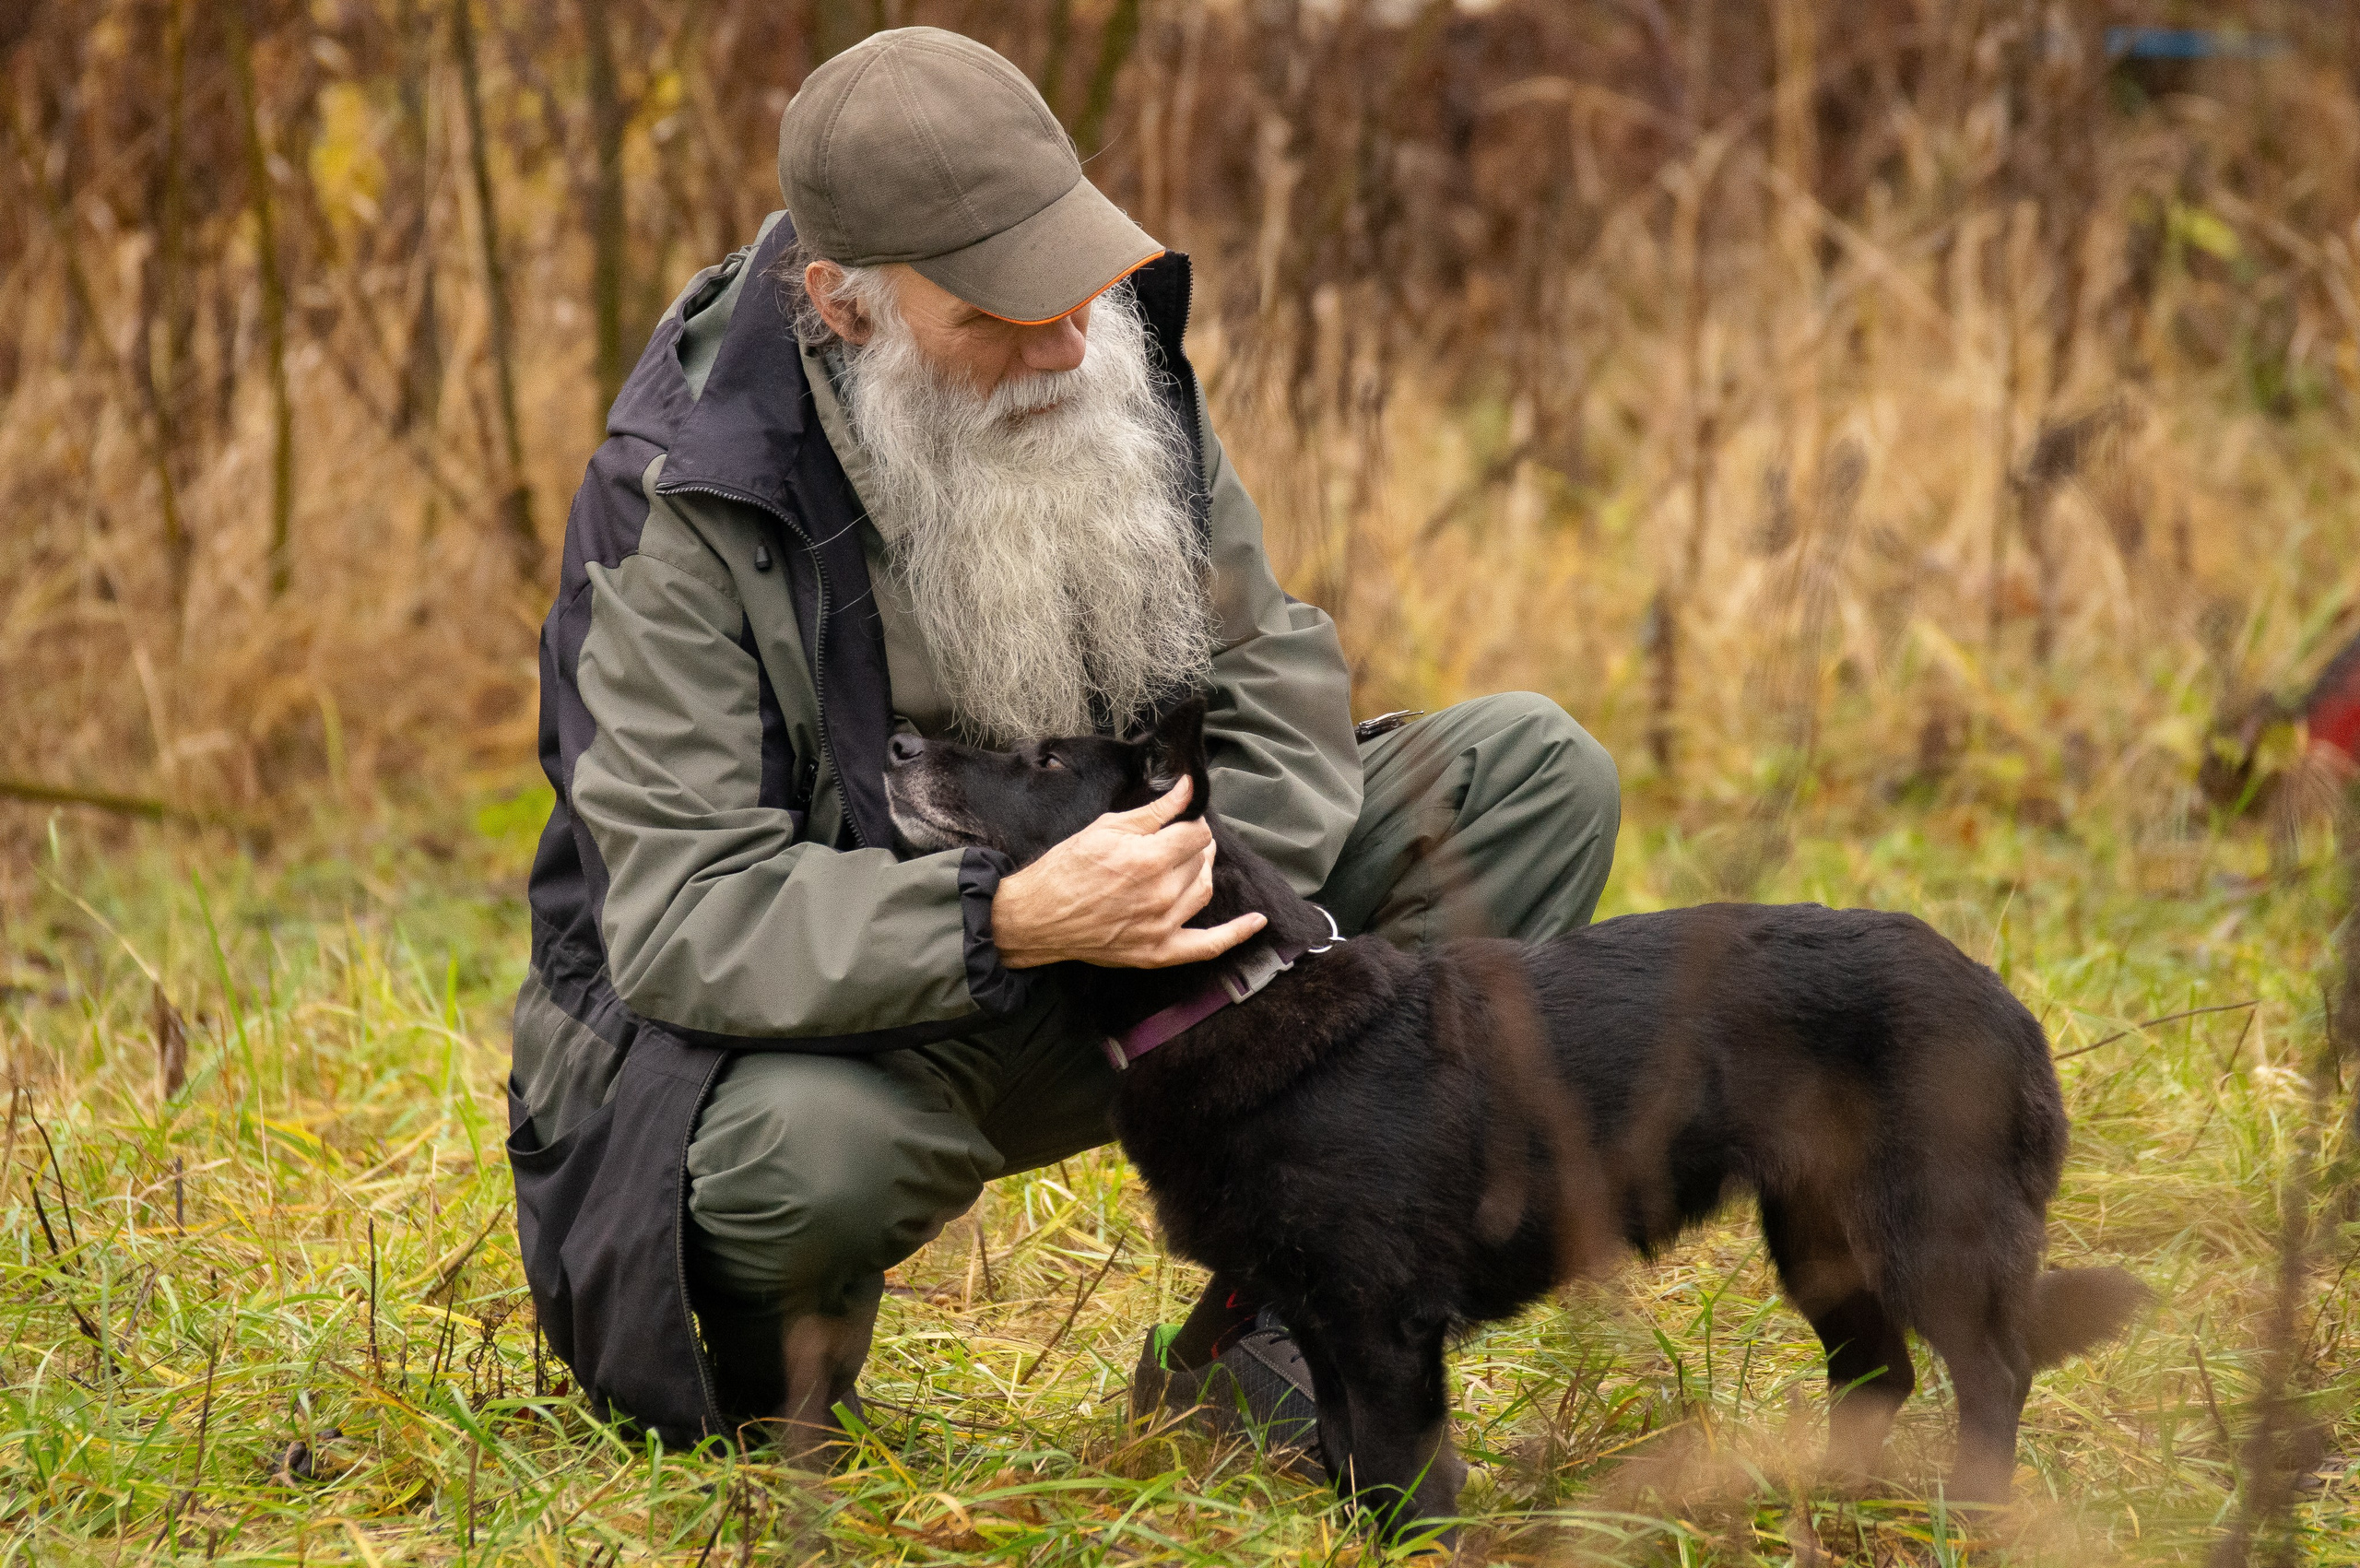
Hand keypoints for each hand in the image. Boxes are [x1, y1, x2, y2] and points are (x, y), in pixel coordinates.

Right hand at [991, 776, 1266, 968]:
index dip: (1190, 822)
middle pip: (1202, 860)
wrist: (1038, 916)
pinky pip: (1207, 946)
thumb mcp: (1107, 828)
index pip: (1196, 833)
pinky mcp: (1158, 952)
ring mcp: (1163, 926)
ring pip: (1204, 891)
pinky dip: (1236, 934)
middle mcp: (1162, 894)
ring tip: (1187, 863)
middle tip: (1177, 839)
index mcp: (1150, 859)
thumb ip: (1154, 811)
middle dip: (1194, 845)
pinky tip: (1256, 921)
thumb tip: (1186, 787)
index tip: (1179, 821)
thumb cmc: (1066, 869)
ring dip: (1203, 872)